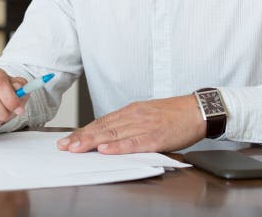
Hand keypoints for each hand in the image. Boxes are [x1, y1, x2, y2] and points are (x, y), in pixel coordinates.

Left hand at [56, 94, 205, 153]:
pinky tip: (105, 150)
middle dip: (81, 137)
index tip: (69, 139)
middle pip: (103, 128)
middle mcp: (134, 116)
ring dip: (92, 142)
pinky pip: (133, 142)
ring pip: (113, 134)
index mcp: (131, 110)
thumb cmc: (173, 114)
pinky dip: (118, 147)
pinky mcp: (155, 137)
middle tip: (65, 146)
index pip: (101, 122)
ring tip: (77, 148)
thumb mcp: (146, 114)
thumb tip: (109, 135)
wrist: (197, 110)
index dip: (83, 131)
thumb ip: (129, 123)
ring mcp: (144, 126)